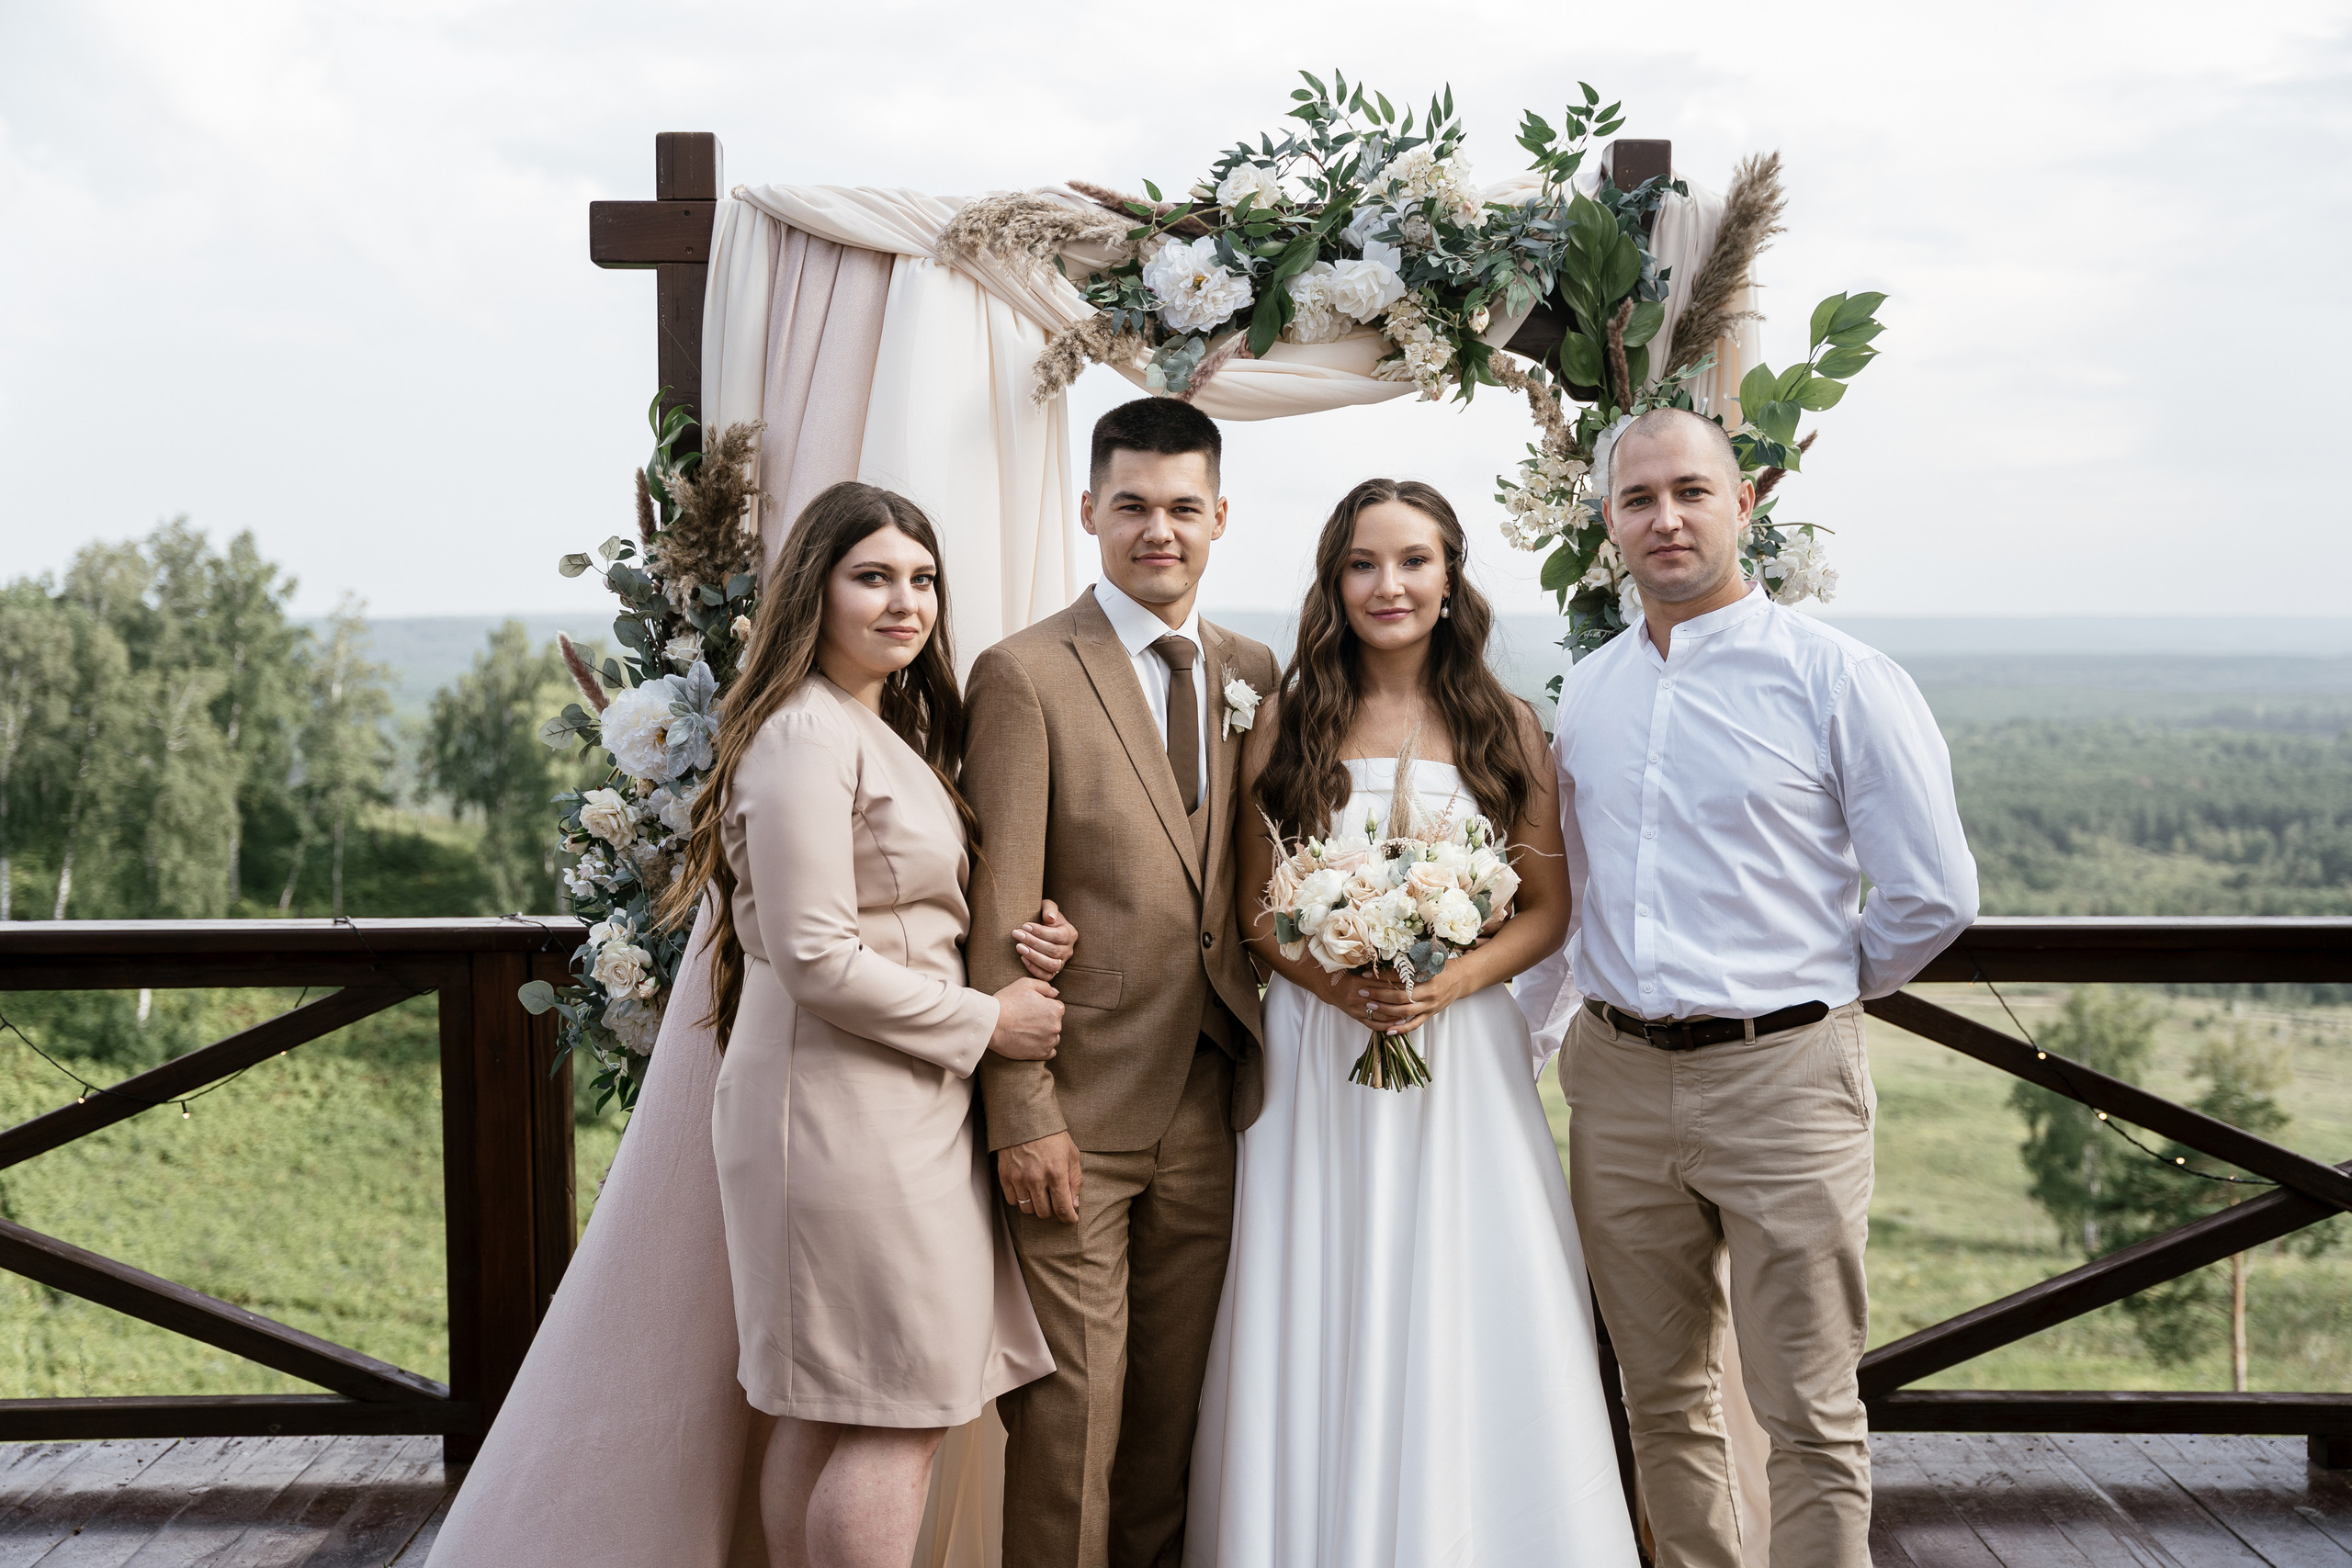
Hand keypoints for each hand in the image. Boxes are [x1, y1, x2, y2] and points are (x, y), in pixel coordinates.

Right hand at [988, 978, 1062, 1059]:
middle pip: (1055, 1023)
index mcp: (1055, 1009)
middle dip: (1045, 1021)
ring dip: (1044, 1035)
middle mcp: (1056, 1026)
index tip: (1031, 1009)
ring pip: (1053, 1038)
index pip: (1056, 1007)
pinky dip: (1042, 1048)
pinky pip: (1049, 1052)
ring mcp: (1049, 1042)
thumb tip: (1056, 993)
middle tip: (1026, 1019)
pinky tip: (1031, 1043)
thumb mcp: (1025, 984)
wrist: (991, 1024)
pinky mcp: (1041, 1054)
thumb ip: (1045, 987)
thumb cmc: (1007, 1002)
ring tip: (1027, 1031)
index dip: (1043, 1006)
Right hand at [997, 1131, 1082, 1223]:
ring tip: (1040, 1194)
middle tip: (1054, 1200)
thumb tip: (1074, 1203)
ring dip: (1035, 1206)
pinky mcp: (1004, 1175)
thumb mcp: (1072, 1153)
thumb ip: (1075, 1180)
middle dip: (1052, 1210)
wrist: (1025, 1117)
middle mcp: (1036, 1178)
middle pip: (1044, 1213)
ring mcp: (1018, 1178)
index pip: (1063, 1208)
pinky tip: (1026, 1188)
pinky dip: (1020, 1199)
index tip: (1071, 1218)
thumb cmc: (1052, 1135)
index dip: (1069, 1217)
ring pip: (1027, 1209)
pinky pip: (1012, 1200)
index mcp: (1056, 1173)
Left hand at [1016, 899, 1076, 981]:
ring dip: (1033, 956)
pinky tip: (1023, 958)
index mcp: (1070, 933)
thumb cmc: (1043, 917)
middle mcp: (1068, 950)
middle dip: (1033, 942)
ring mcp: (1062, 962)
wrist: (1040, 929)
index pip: (1058, 936)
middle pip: (1054, 951)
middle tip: (1017, 934)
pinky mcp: (1053, 972)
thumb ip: (1049, 908)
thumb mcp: (1047, 907)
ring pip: (1052, 965)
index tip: (1025, 926)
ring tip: (1019, 946)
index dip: (1041, 932)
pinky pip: (1046, 976)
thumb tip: (1049, 917)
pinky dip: (1034, 969)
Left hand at [1344, 961, 1471, 1033]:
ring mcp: (1429, 1006)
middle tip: (1363, 992)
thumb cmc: (1441, 967)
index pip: (1400, 977)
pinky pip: (1414, 1024)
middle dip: (1379, 995)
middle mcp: (1428, 993)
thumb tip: (1385, 958)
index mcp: (1427, 976)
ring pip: (1404, 1012)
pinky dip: (1401, 1029)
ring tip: (1369, 1007)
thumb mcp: (1428, 960)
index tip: (1365, 974)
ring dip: (1385, 1010)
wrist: (1460, 980)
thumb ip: (1410, 961)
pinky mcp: (1430, 1014)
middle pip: (1400, 997)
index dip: (1381, 976)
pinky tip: (1387, 1030)